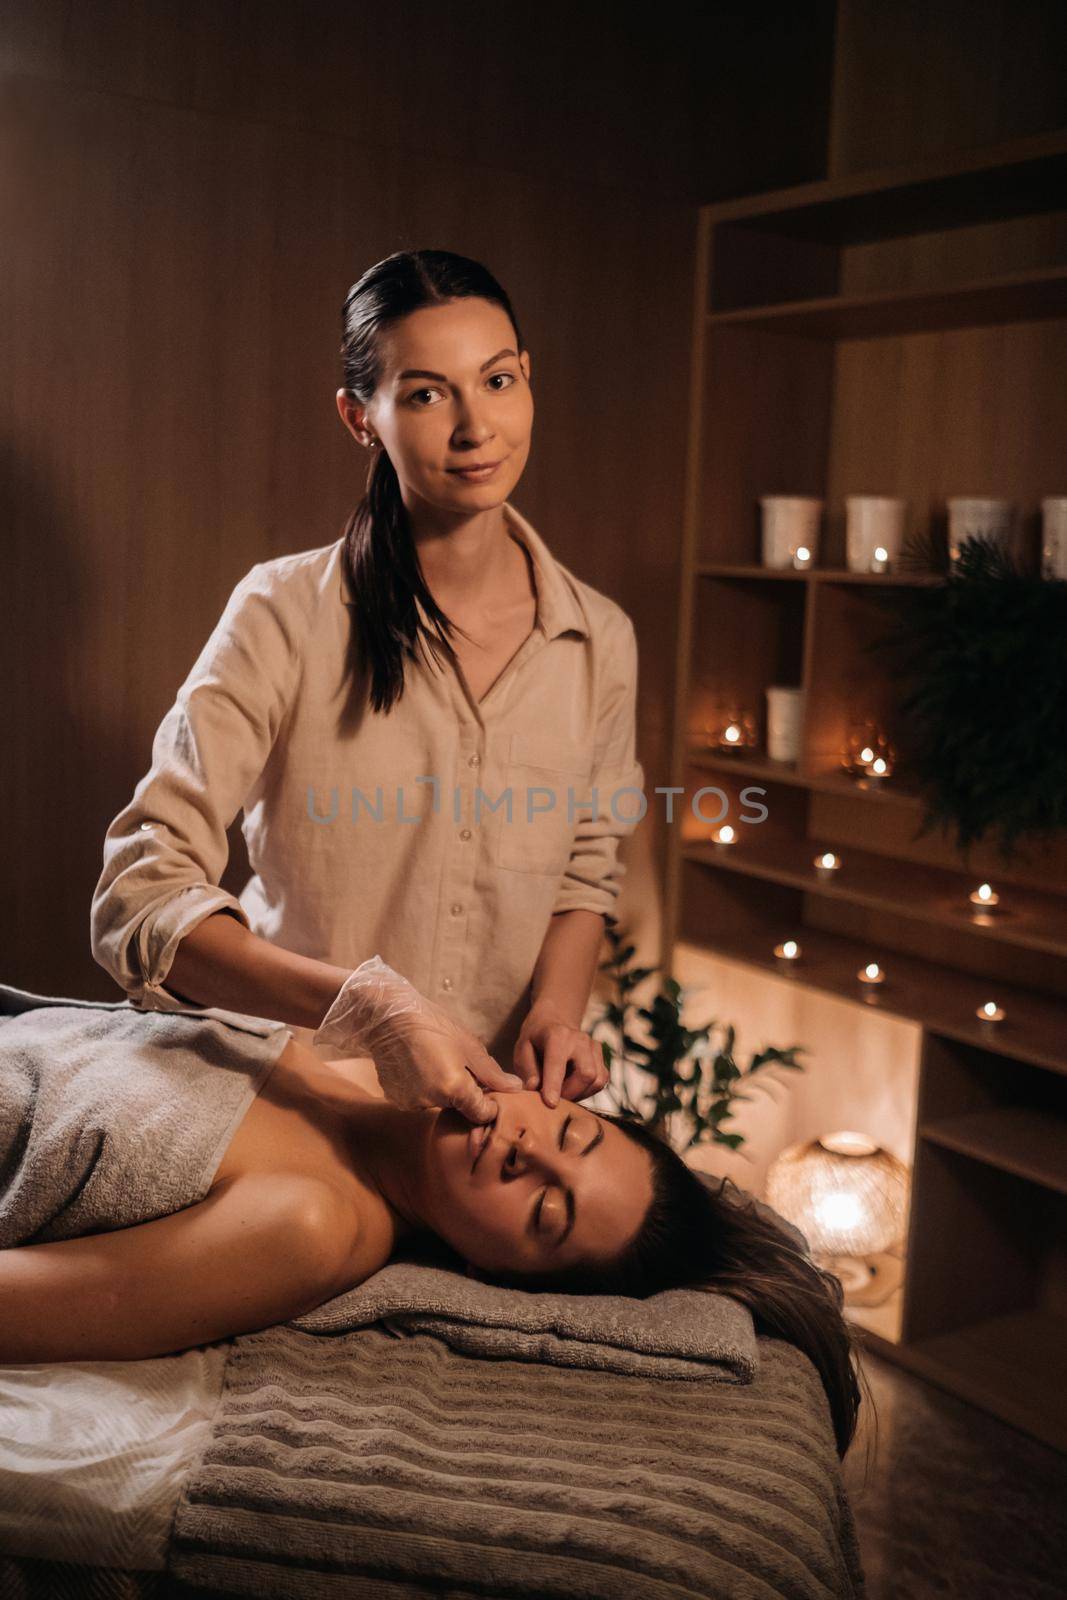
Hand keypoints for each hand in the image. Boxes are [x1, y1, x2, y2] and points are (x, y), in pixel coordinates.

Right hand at [314, 956, 522, 1124]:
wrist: (389, 1016)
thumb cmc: (433, 1025)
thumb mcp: (469, 1046)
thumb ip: (492, 1073)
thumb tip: (517, 1088)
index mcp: (455, 1089)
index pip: (481, 1114)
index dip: (489, 1104)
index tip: (488, 1089)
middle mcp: (432, 1102)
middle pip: (459, 1107)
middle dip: (464, 1091)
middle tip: (458, 1064)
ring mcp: (411, 1102)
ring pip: (438, 1102)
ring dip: (442, 1089)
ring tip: (435, 1060)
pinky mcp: (395, 1099)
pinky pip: (418, 1099)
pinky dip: (422, 1087)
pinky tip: (418, 1065)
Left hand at [513, 998, 608, 1108]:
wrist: (554, 1021)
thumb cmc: (535, 1039)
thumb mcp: (522, 1050)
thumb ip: (527, 1070)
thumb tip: (534, 1088)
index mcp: (557, 1035)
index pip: (558, 1064)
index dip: (554, 1085)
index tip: (551, 1104)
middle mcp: (580, 1039)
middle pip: (586, 1074)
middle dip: (571, 1093)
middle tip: (553, 1100)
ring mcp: (593, 1046)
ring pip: (597, 1080)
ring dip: (580, 1094)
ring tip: (562, 1093)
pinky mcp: (601, 1056)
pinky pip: (601, 1080)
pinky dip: (588, 1090)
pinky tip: (573, 1087)